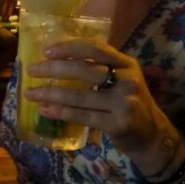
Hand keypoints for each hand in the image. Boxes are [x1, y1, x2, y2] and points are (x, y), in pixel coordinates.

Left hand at [24, 39, 184, 174]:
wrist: (152, 135)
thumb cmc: (129, 103)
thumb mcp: (122, 79)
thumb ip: (99, 69)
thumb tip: (56, 61)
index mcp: (126, 63)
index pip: (95, 49)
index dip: (69, 48)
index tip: (46, 51)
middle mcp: (127, 80)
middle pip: (85, 70)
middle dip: (54, 70)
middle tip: (32, 71)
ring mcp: (124, 103)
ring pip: (80, 96)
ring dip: (51, 94)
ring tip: (31, 93)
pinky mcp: (118, 124)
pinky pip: (83, 116)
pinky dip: (61, 112)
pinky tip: (45, 110)